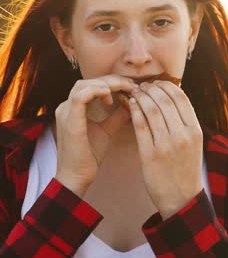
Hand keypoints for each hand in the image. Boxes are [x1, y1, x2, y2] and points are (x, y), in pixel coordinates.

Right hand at [55, 75, 136, 192]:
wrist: (77, 177)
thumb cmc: (89, 155)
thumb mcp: (107, 131)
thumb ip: (117, 116)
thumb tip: (132, 104)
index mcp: (73, 108)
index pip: (91, 85)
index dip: (112, 82)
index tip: (130, 87)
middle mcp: (66, 107)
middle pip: (88, 81)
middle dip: (111, 81)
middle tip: (131, 85)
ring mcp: (65, 112)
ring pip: (83, 85)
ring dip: (106, 84)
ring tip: (123, 89)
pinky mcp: (69, 120)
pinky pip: (80, 97)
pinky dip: (96, 92)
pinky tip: (110, 97)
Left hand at [128, 79, 202, 218]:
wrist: (181, 199)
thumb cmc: (185, 169)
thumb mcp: (193, 144)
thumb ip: (184, 122)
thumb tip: (171, 97)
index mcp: (195, 130)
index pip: (181, 98)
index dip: (167, 86)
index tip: (157, 83)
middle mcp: (183, 136)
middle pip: (165, 101)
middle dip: (152, 89)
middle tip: (142, 85)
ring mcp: (166, 145)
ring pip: (151, 110)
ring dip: (141, 97)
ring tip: (136, 93)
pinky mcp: (150, 155)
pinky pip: (140, 125)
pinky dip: (135, 111)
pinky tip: (131, 105)